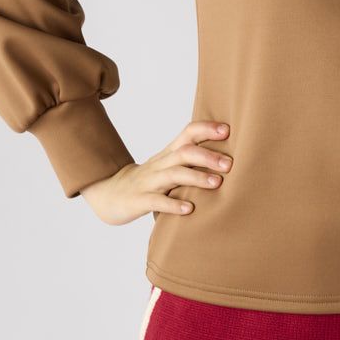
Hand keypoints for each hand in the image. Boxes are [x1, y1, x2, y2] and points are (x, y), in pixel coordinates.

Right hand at [79, 119, 232, 225]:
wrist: (109, 194)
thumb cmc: (149, 180)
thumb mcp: (169, 166)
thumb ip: (192, 161)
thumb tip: (229, 156)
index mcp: (169, 154)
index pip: (187, 133)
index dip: (206, 129)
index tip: (228, 130)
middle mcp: (160, 164)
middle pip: (184, 153)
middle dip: (208, 156)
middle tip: (230, 164)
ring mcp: (149, 182)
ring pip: (173, 174)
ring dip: (196, 177)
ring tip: (217, 183)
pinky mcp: (139, 201)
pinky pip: (157, 201)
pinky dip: (173, 205)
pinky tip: (189, 210)